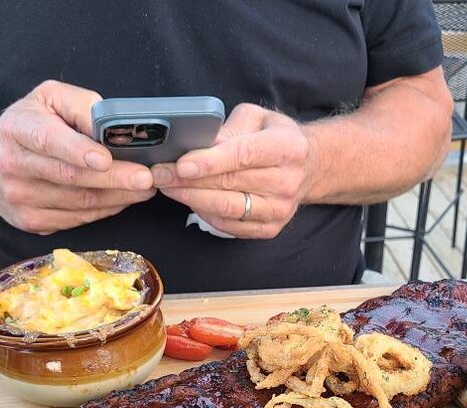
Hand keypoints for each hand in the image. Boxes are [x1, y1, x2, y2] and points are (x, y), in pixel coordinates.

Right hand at [0, 80, 155, 234]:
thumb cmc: (27, 126)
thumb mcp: (47, 99)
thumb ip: (80, 104)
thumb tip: (109, 124)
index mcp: (18, 129)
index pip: (48, 141)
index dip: (78, 151)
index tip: (105, 158)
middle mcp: (14, 165)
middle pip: (70, 177)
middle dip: (114, 179)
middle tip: (146, 177)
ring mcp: (21, 199)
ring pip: (78, 202)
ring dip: (118, 197)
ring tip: (145, 188)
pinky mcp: (31, 222)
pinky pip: (77, 219)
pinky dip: (105, 209)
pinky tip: (123, 199)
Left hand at [151, 103, 317, 238]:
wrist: (308, 168)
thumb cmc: (275, 138)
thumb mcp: (257, 119)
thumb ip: (229, 128)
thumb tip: (198, 145)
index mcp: (287, 148)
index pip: (243, 155)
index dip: (209, 162)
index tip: (180, 164)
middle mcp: (287, 181)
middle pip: (229, 184)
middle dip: (188, 180)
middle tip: (158, 173)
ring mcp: (280, 209)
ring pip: (226, 208)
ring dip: (191, 199)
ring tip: (167, 186)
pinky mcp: (270, 229)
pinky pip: (229, 226)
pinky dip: (204, 213)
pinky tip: (189, 200)